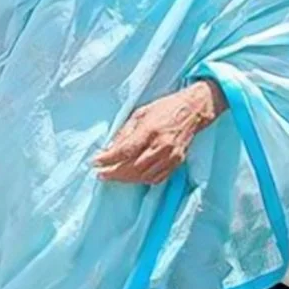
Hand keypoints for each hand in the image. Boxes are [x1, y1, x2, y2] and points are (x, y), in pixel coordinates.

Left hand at [94, 81, 226, 184]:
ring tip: (113, 176)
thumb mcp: (140, 113)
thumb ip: (125, 132)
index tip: (96, 162)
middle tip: (101, 174)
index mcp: (150, 130)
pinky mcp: (177, 162)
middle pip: (133, 167)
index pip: (125, 151)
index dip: (109, 159)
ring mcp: (171, 156)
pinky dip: (142, 180)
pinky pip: (157, 178)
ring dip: (126, 179)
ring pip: (144, 176)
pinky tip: (132, 177)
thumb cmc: (164, 109)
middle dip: (114, 173)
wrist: (192, 111)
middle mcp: (161, 145)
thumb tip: (110, 148)